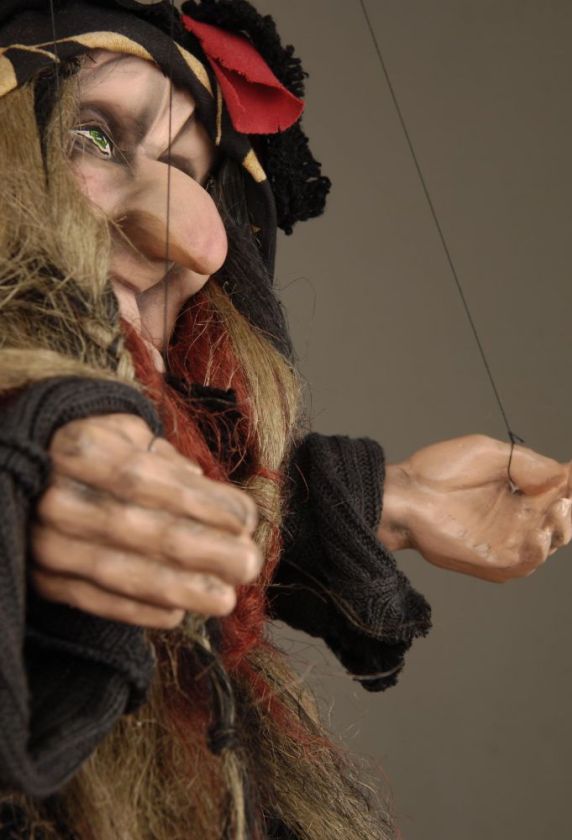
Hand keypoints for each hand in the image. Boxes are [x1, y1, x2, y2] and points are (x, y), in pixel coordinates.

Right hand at [31, 413, 260, 627]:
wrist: (28, 472)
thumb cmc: (95, 451)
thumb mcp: (125, 432)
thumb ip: (166, 458)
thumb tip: (207, 487)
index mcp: (81, 449)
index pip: (146, 479)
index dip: (199, 503)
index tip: (246, 520)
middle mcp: (56, 497)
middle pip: (137, 528)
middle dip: (200, 550)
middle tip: (249, 564)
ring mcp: (44, 542)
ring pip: (117, 572)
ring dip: (178, 589)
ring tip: (225, 598)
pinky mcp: (42, 579)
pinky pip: (94, 601)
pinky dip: (138, 611)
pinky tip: (178, 614)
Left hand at [379, 435, 571, 581]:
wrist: (407, 496)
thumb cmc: (438, 472)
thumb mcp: (489, 454)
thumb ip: (528, 463)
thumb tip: (563, 473)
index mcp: (521, 493)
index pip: (561, 490)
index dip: (570, 483)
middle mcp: (520, 519)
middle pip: (565, 517)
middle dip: (569, 504)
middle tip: (562, 491)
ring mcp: (510, 542)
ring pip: (555, 538)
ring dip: (560, 521)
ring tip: (552, 504)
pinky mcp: (497, 562)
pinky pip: (530, 560)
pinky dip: (539, 544)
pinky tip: (536, 526)